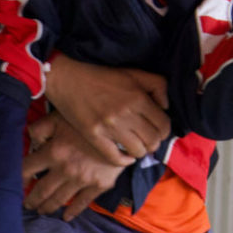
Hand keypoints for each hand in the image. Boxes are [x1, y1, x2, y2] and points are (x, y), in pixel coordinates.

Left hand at [23, 112, 125, 219]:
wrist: (123, 129)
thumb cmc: (88, 120)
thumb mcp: (60, 117)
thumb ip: (40, 128)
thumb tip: (30, 140)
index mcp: (53, 151)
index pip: (27, 169)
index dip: (19, 178)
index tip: (17, 184)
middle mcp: (65, 169)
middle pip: (41, 190)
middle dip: (32, 199)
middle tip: (26, 204)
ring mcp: (82, 180)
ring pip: (59, 199)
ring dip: (47, 207)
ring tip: (41, 211)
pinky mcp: (98, 186)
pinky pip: (82, 203)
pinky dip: (72, 212)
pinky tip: (66, 217)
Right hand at [44, 55, 169, 161]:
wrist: (67, 78)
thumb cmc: (101, 75)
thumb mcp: (132, 72)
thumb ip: (156, 84)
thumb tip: (165, 106)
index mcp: (137, 98)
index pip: (163, 125)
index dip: (164, 129)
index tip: (158, 128)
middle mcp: (125, 114)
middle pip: (153, 141)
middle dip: (154, 142)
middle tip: (148, 138)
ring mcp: (109, 127)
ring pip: (138, 152)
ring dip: (140, 151)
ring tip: (136, 144)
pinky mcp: (94, 136)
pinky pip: (115, 158)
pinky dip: (124, 160)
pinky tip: (126, 156)